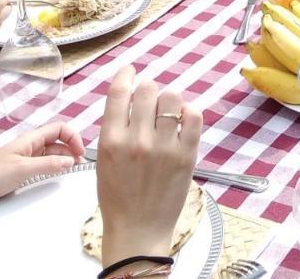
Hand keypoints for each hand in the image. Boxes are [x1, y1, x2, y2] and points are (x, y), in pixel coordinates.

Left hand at [0, 121, 83, 205]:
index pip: (59, 128)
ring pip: (53, 153)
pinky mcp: (23, 169)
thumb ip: (48, 164)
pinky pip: (44, 164)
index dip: (73, 137)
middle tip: (80, 166)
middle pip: (59, 141)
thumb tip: (71, 161)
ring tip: (72, 172)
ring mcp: (27, 157)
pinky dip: (54, 167)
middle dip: (72, 149)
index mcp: (31, 139)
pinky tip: (57, 176)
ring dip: (64, 159)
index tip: (80, 154)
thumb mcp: (22, 170)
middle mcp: (31, 145)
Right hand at [96, 65, 202, 265]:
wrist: (138, 229)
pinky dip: (190, 112)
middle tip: (150, 100)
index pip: (118, 92)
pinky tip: (183, 120)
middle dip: (148, 90)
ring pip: (172, 97)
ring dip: (169, 100)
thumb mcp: (105, 160)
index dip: (126, 75)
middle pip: (147, 89)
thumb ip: (115, 129)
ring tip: (167, 113)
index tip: (131, 71)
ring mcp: (163, 147)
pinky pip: (194, 116)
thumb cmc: (118, 197)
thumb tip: (129, 97)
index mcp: (111, 141)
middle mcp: (137, 140)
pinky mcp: (186, 155)